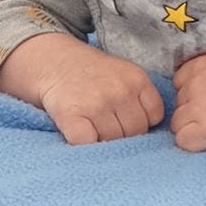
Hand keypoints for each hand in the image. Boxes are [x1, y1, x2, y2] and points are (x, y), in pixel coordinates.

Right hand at [36, 42, 163, 144]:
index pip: (154, 118)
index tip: (124, 117)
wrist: (51, 61)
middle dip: (123, 133)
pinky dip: (84, 144)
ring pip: (114, 141)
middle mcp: (121, 91)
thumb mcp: (123, 74)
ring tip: (92, 125)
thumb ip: (140, 97)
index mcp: (137, 79)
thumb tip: (150, 134)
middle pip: (136, 132)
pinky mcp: (72, 117)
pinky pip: (88, 144)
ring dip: (103, 140)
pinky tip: (80, 132)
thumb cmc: (90, 74)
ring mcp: (97, 104)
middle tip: (105, 123)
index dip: (141, 122)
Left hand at [171, 54, 205, 151]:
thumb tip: (184, 94)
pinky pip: (182, 140)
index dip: (193, 95)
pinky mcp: (200, 129)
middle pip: (177, 104)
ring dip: (193, 129)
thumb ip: (204, 77)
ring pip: (177, 124)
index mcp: (199, 64)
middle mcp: (194, 83)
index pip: (178, 83)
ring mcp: (196, 106)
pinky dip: (196, 143)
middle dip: (193, 112)